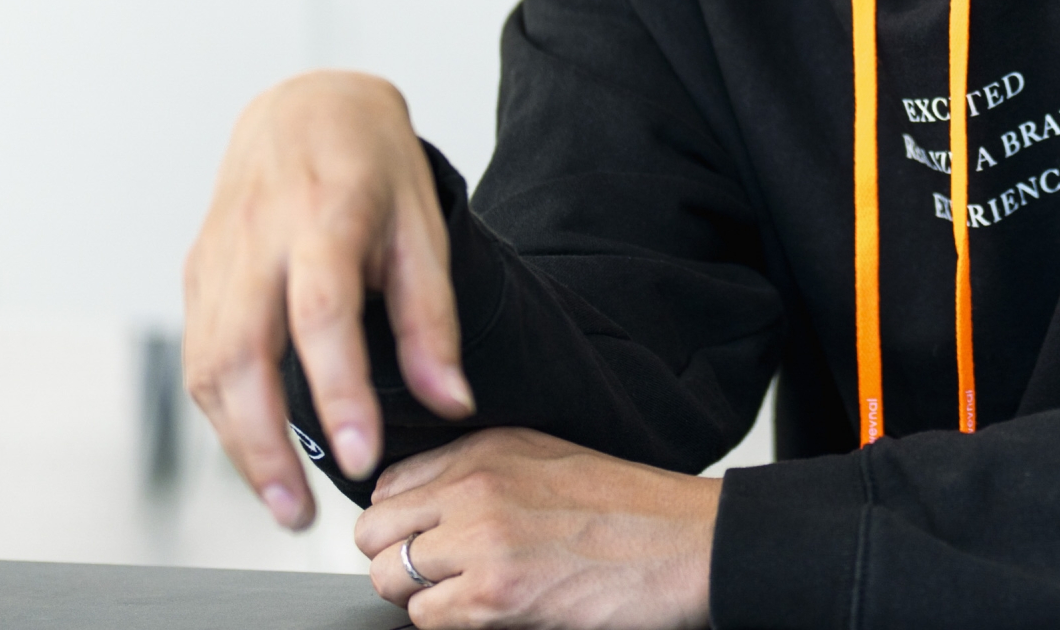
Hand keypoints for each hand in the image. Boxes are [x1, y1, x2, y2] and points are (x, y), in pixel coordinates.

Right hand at [183, 70, 474, 527]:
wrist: (306, 105)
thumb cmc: (374, 168)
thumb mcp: (424, 227)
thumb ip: (434, 319)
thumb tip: (453, 403)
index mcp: (328, 215)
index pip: (324, 314)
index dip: (340, 389)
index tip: (360, 456)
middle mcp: (259, 236)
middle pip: (243, 352)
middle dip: (265, 443)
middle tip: (300, 511)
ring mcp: (216, 255)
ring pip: (206, 363)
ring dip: (237, 442)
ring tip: (282, 499)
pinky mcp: (194, 272)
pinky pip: (197, 354)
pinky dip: (221, 412)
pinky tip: (256, 446)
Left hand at [355, 428, 720, 627]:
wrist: (687, 545)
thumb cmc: (632, 509)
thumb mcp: (550, 459)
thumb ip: (482, 472)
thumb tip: (423, 508)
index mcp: (489, 448)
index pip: (389, 484)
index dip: (401, 521)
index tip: (425, 538)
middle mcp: (477, 486)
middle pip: (371, 531)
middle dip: (393, 559)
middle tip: (436, 575)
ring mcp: (482, 539)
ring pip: (386, 578)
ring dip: (418, 596)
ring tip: (465, 595)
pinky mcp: (495, 594)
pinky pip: (422, 618)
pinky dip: (447, 622)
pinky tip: (489, 611)